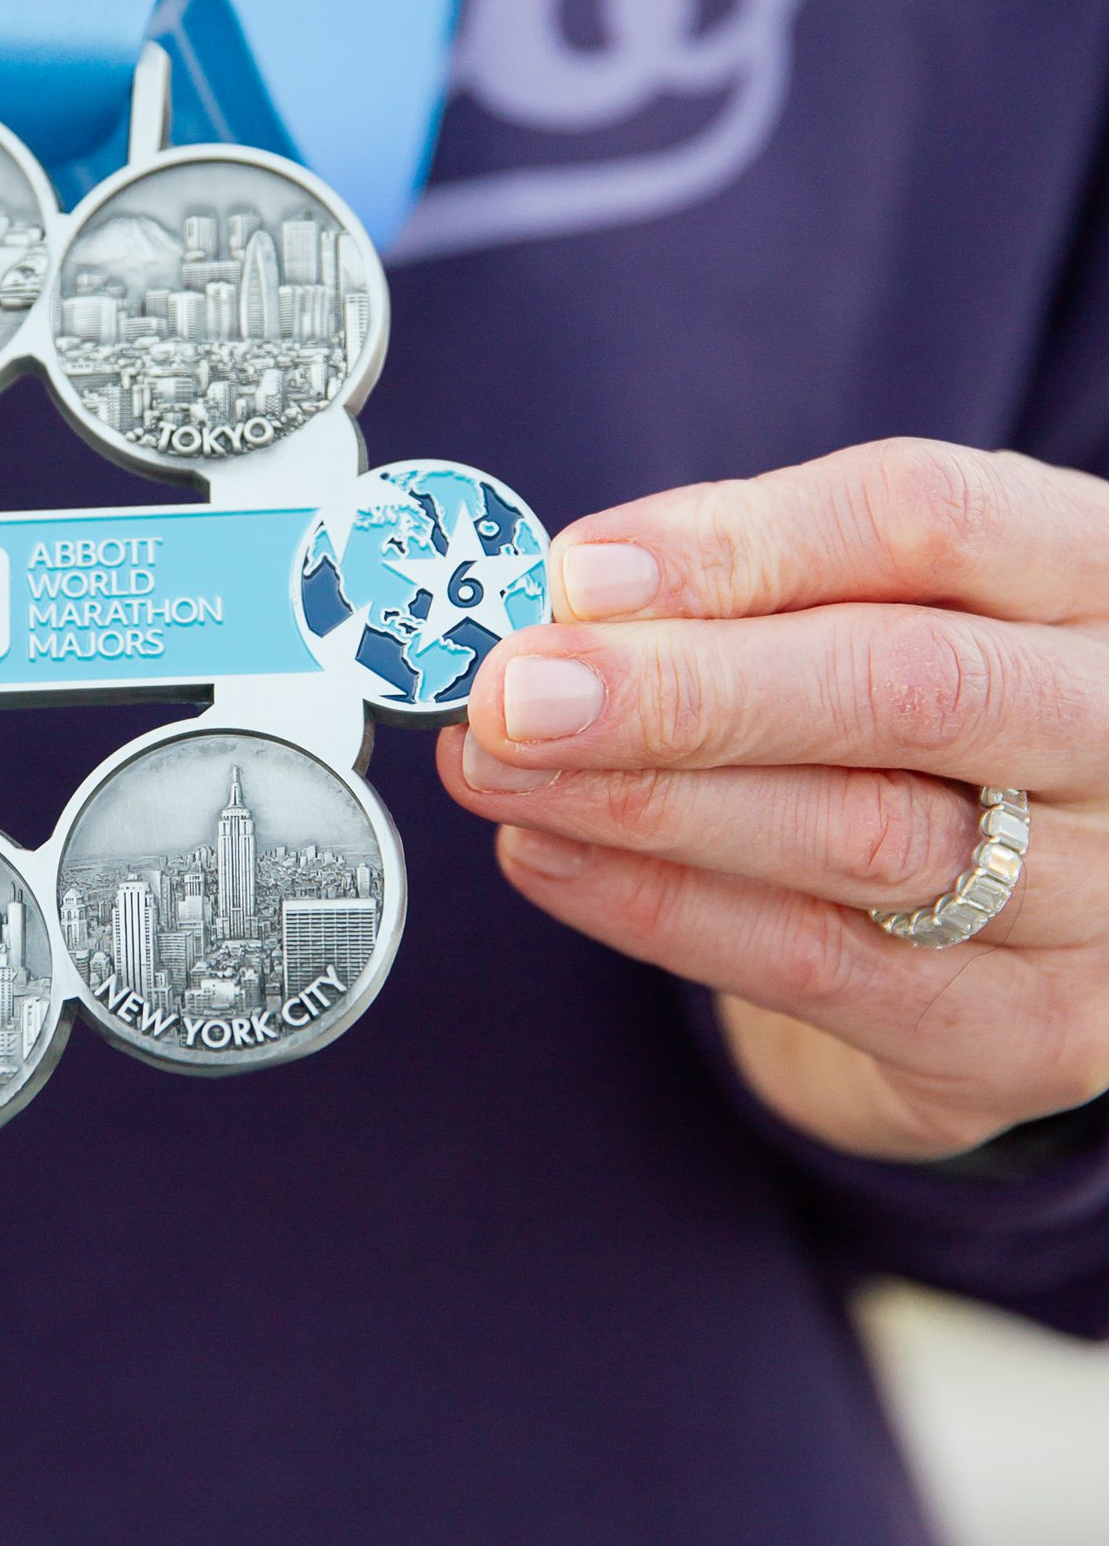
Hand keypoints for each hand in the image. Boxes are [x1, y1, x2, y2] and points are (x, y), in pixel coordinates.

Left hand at [439, 440, 1108, 1161]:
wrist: (1018, 916)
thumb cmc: (915, 713)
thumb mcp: (868, 602)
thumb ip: (744, 582)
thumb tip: (563, 596)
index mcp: (1092, 569)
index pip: (929, 519)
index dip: (740, 542)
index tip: (575, 572)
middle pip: (908, 687)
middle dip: (684, 690)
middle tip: (513, 692)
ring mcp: (1103, 890)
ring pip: (863, 836)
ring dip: (648, 801)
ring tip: (498, 766)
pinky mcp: (1036, 1026)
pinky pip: (824, 967)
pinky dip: (660, 909)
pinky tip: (548, 854)